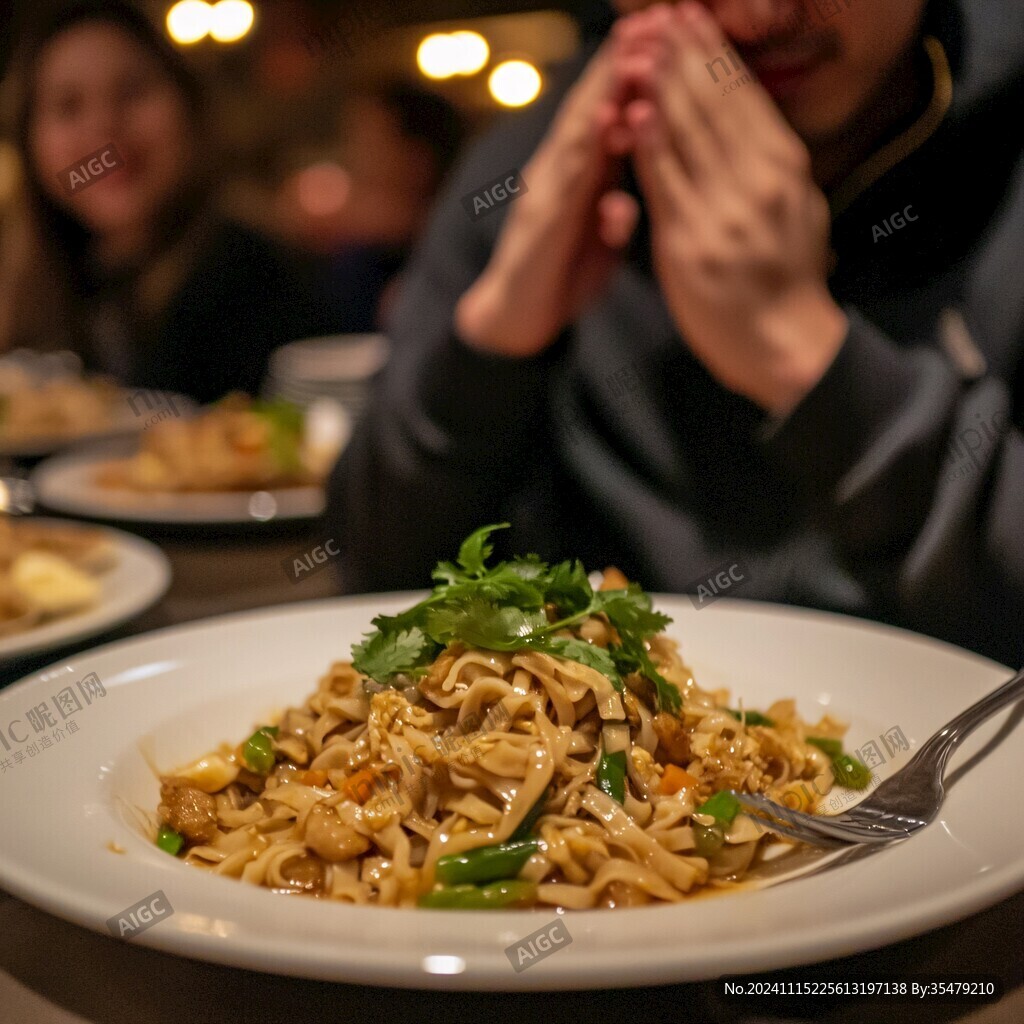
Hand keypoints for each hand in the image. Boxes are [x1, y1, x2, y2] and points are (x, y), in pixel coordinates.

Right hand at [455, 44, 641, 357]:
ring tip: (633, 46)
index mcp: (582, 176)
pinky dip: (587, 148)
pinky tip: (604, 119)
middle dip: (623, 61)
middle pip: (594, 107)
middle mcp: (560, 173)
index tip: (671, 35)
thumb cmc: (559, 277)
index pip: (612, 114)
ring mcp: (547, 193)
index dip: (638, 76)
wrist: (513, 319)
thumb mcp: (596, 243)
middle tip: (655, 16)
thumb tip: (625, 202)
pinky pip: (568, 179)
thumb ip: (611, 217)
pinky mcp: (541, 221)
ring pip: (580, 131)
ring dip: (606, 88)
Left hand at [615, 3, 846, 414]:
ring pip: (687, 134)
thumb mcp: (798, 210)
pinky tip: (633, 111)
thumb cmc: (788, 280)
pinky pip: (664, 184)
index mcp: (783, 168)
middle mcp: (757, 182)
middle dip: (684, 53)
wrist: (784, 345)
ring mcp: (722, 212)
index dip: (715, 53)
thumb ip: (773, 167)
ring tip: (643, 44)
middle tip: (663, 11)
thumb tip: (756, 125)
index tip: (694, 18)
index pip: (744, 97)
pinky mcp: (689, 244)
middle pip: (714, 104)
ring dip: (661, 84)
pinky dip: (648, 144)